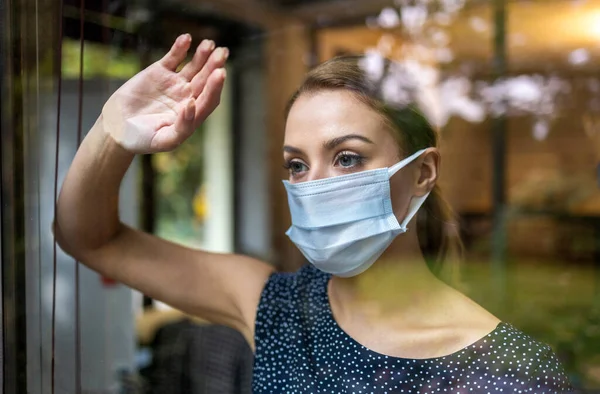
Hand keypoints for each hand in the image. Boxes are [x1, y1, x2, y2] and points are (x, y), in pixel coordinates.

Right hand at [102, 34, 227, 152]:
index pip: (209, 99)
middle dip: (214, 66)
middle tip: (222, 53)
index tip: (219, 74)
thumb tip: (192, 105)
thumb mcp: (164, 141)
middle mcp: (188, 97)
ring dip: (202, 55)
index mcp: (193, 115)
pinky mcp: (160, 72)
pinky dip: (179, 48)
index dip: (215, 87)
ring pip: (194, 66)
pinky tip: (186, 38)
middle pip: (205, 80)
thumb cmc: (142, 140)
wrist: (117, 128)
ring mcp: (175, 83)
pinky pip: (173, 58)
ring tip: (209, 44)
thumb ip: (183, 127)